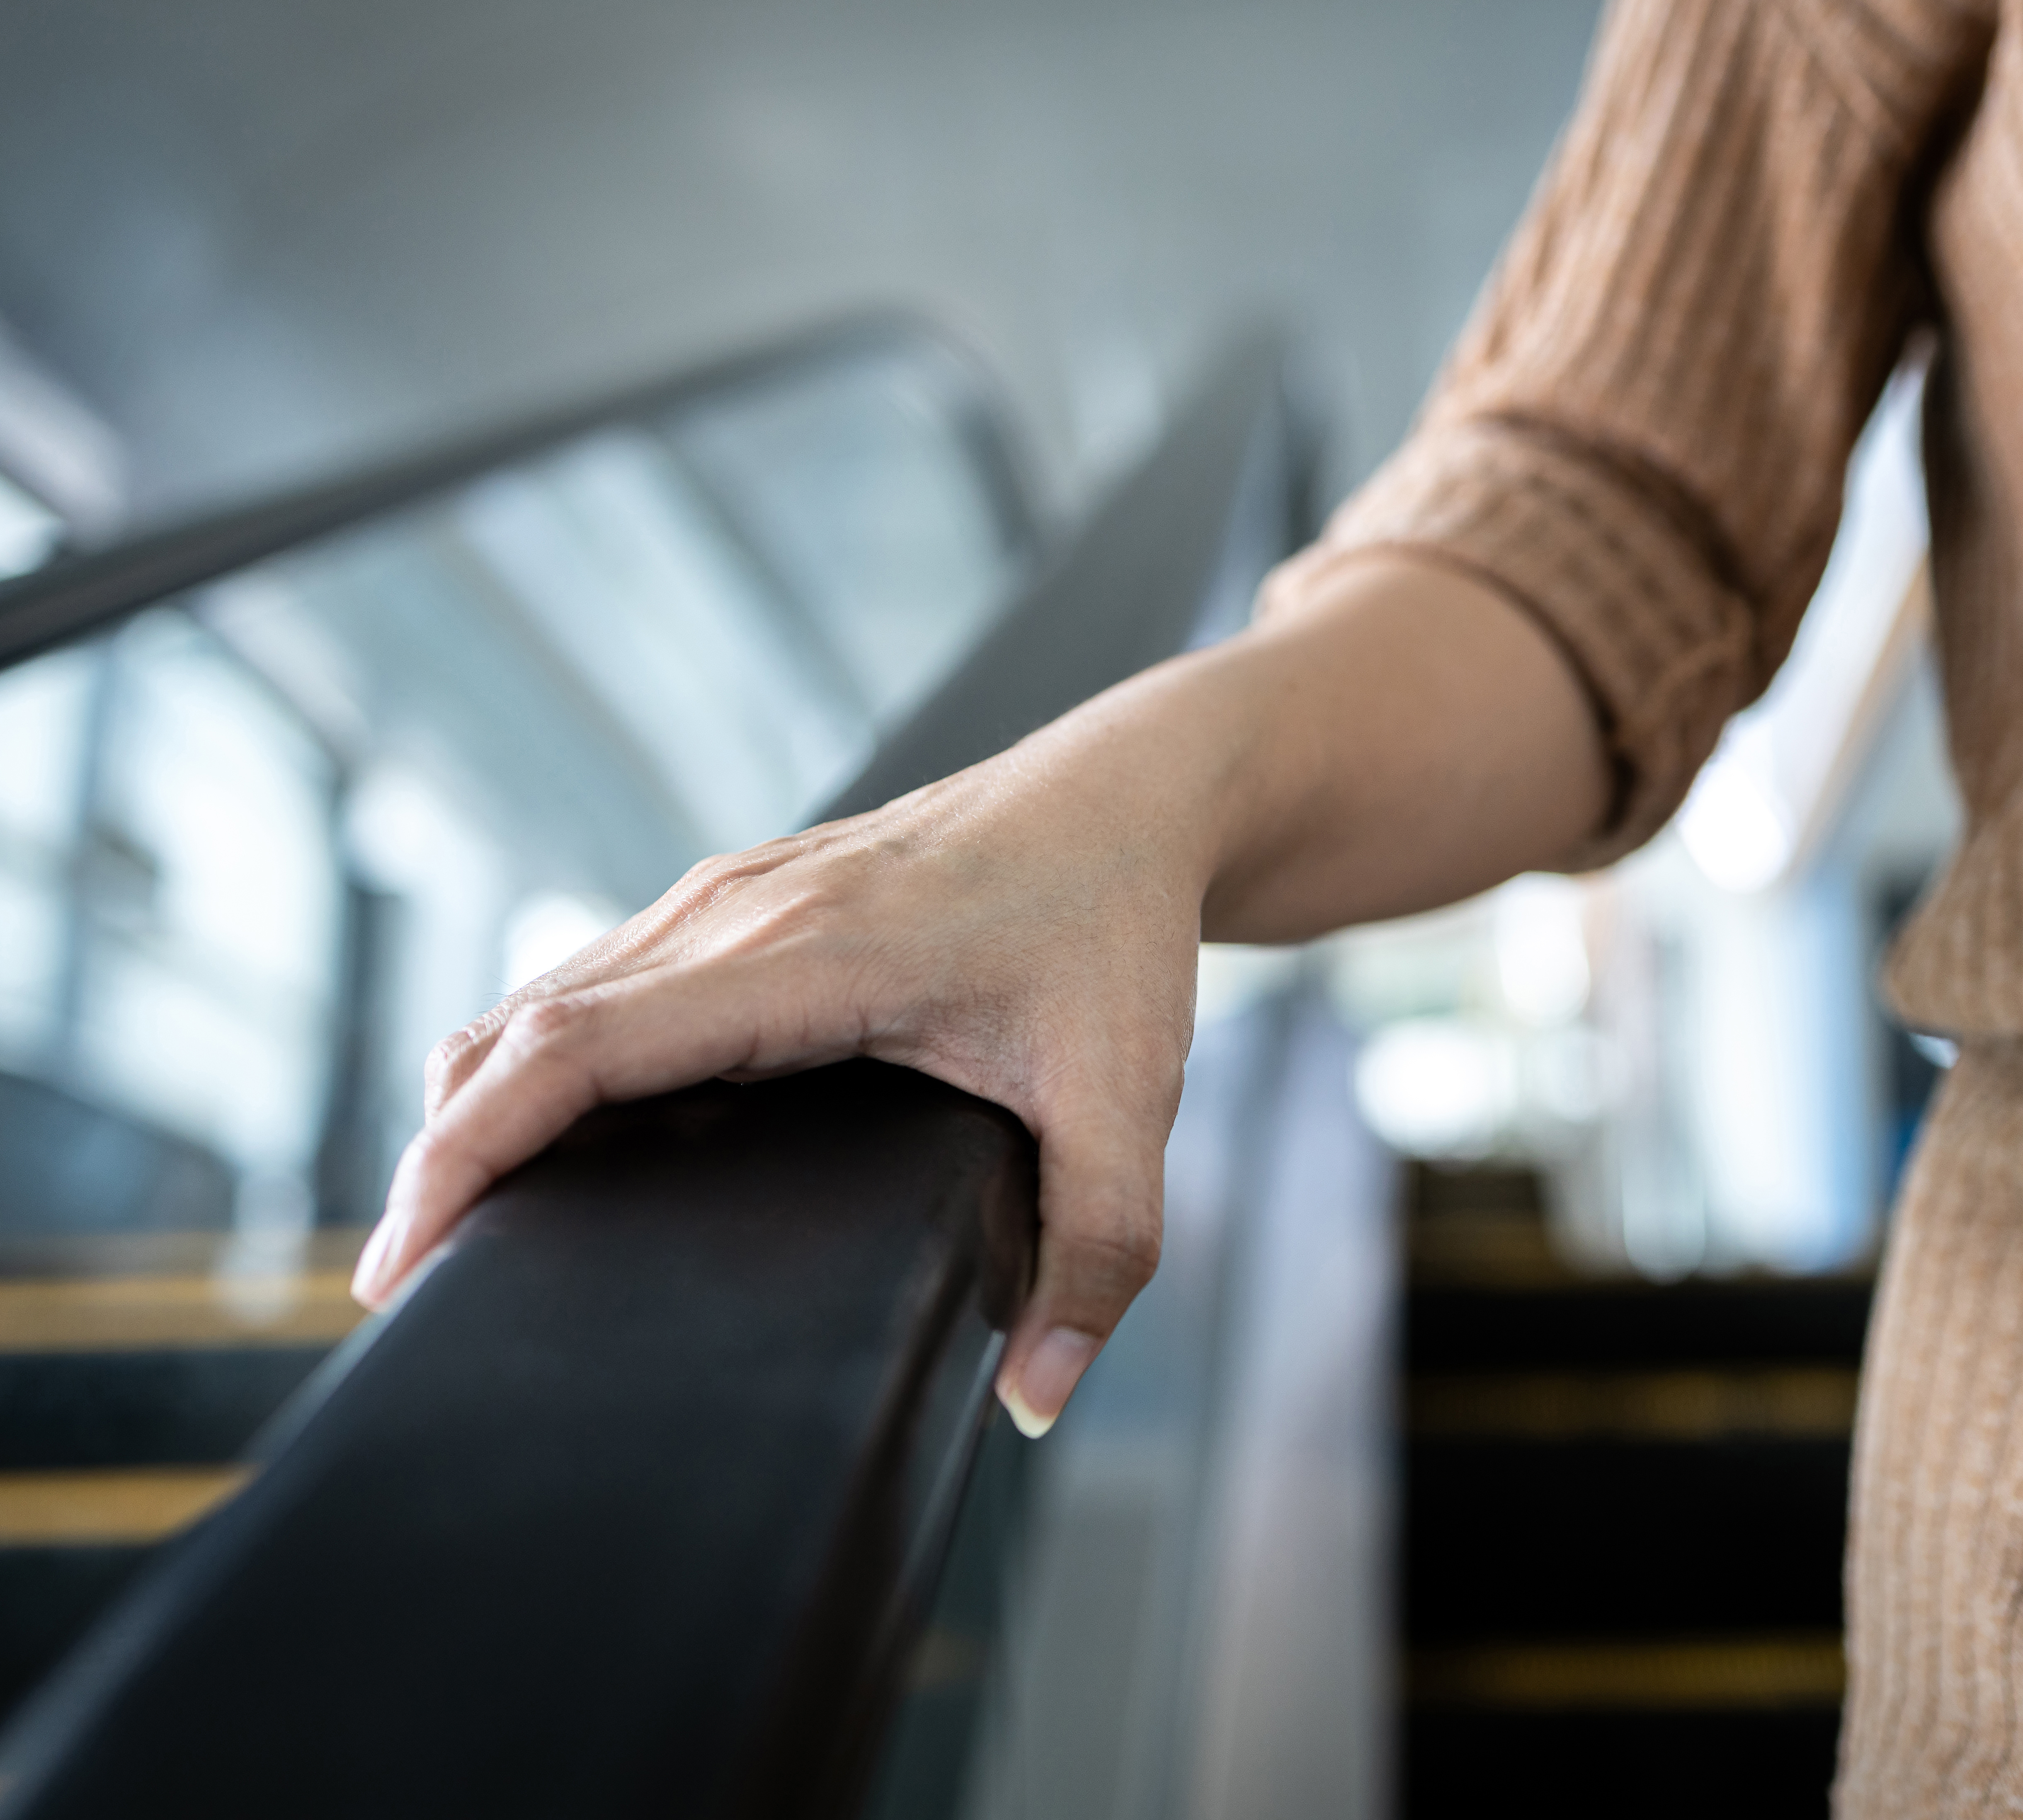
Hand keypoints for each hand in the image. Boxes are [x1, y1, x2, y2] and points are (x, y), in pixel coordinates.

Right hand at [353, 668, 1221, 1435]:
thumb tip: (1039, 1394)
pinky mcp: (741, 896)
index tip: (409, 1250)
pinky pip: (600, 976)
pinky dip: (538, 1052)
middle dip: (445, 1152)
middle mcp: (738, 910)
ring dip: (480, 1098)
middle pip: (525, 1028)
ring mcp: (730, 893)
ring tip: (445, 1223)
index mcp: (805, 953)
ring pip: (547, 995)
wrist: (1130, 791)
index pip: (577, 1048)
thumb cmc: (1117, 923)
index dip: (473, 1149)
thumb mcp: (1128, 1096)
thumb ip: (1097, 1250)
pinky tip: (534, 1128)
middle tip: (403, 1281)